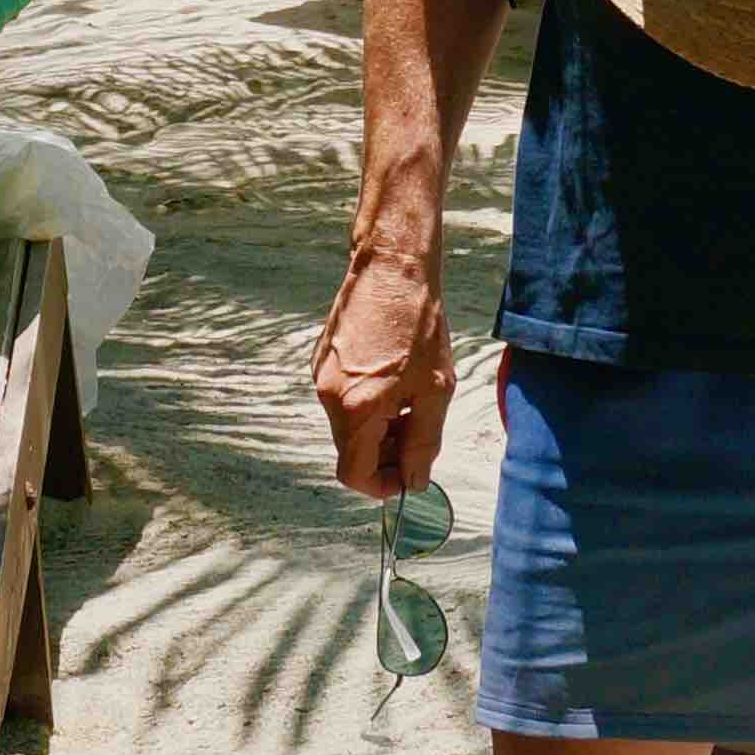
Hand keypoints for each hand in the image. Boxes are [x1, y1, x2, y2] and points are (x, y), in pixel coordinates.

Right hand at [315, 236, 455, 492]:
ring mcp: (320, 376)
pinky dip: (366, 403)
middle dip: (385, 453)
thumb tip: (414, 480)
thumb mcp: (434, 391)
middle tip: (418, 433)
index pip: (354, 474)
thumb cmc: (419, 325)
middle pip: (351, 450)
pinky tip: (393, 377)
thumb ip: (423, 443)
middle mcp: (329, 395)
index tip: (406, 476)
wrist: (393, 268)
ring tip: (410, 398)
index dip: (382, 485)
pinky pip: (343, 398)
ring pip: (348, 424)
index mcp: (355, 408)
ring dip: (378, 427)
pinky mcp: (321, 359)